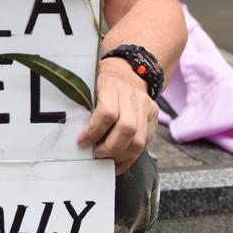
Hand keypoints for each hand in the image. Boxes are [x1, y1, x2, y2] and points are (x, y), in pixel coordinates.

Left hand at [77, 57, 158, 174]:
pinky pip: (146, 142)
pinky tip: (119, 162)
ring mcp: (146, 106)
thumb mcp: (90, 86)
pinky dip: (131, 157)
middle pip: (127, 129)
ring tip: (107, 159)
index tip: (82, 142)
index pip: (107, 113)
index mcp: (112, 85)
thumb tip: (78, 137)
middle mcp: (132, 95)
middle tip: (96, 154)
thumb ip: (86, 107)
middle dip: (110, 148)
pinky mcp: (154, 116)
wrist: (127, 71)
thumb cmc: (102, 82)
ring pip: (139, 140)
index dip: (93, 131)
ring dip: (121, 156)